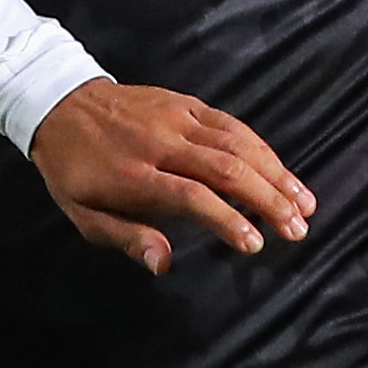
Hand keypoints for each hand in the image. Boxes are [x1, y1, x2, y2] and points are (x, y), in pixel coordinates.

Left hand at [28, 80, 312, 272]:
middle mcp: (162, 143)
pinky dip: (262, 147)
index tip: (256, 244)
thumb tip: (164, 264)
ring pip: (237, 143)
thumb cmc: (75, 171)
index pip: (192, 196)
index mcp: (134, 175)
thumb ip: (126, 238)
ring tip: (304, 203)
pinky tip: (282, 170)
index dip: (227, 219)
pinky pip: (232, 124)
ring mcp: (178, 118)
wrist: (62, 105)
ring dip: (276, 174)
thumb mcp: (85, 214)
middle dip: (268, 199)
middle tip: (297, 229)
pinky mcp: (187, 102)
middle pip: (225, 168)